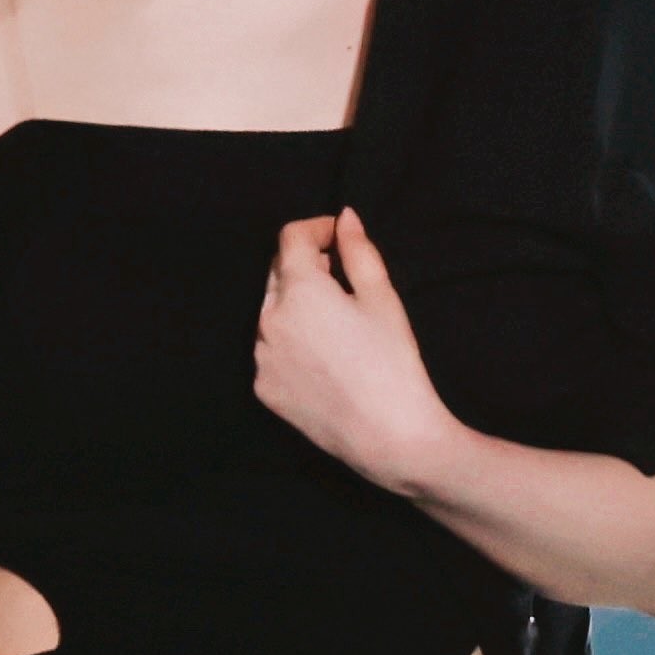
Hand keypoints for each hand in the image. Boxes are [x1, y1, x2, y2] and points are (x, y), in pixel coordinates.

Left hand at [254, 208, 463, 495]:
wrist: (388, 436)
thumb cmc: (392, 362)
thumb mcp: (382, 298)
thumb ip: (358, 250)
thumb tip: (344, 218)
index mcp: (298, 290)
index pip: (290, 238)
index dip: (315, 229)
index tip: (338, 237)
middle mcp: (267, 319)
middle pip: (277, 273)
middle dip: (304, 265)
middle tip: (340, 276)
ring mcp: (261, 357)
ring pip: (270, 312)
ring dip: (294, 304)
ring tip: (334, 322)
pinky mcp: (263, 388)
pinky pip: (269, 351)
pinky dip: (288, 342)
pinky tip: (323, 357)